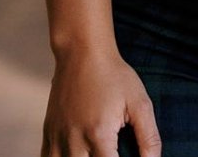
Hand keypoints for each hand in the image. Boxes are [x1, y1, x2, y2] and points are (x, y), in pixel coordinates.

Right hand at [41, 47, 160, 156]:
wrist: (82, 51)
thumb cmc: (113, 74)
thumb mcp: (139, 102)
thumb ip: (149, 137)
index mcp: (99, 134)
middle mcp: (74, 140)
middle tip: (110, 153)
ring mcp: (58, 137)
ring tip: (93, 153)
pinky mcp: (49, 132)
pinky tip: (75, 155)